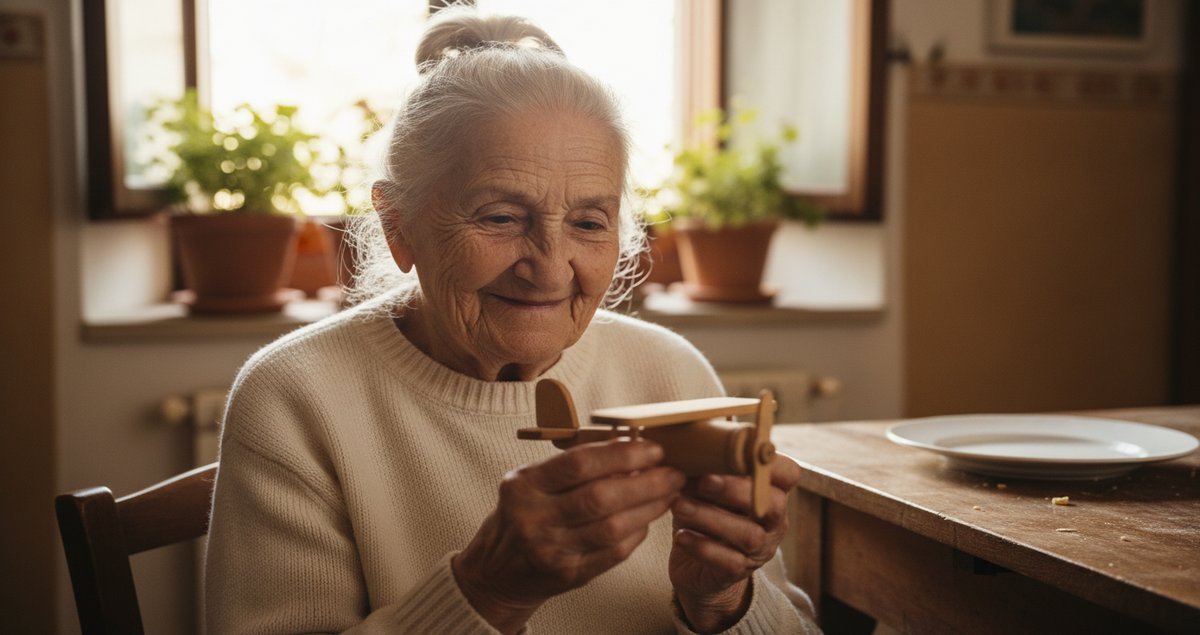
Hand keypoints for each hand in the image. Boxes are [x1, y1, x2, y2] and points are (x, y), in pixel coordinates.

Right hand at [453, 439, 684, 633]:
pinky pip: (613, 553)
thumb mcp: (532, 481)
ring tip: (669, 493)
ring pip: (612, 528)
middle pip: (600, 498)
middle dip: (646, 483)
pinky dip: (637, 533)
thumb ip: (573, 466)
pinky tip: (648, 519)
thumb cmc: (523, 513)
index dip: (621, 455)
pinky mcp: (568, 575)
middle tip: (674, 472)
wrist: (496, 570)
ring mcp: (550, 551)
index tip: (652, 448)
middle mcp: (534, 519)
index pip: (578, 464)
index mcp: (524, 485)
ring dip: (649, 509)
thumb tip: (629, 444)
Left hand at [668, 456, 801, 632]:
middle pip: (771, 504)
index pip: (789, 473)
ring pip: (748, 534)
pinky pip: (728, 562)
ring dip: (711, 517)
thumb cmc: (705, 510)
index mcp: (771, 491)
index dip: (771, 462)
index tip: (739, 451)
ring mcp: (760, 549)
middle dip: (736, 490)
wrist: (696, 564)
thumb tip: (687, 439)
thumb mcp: (707, 485)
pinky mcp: (739, 572)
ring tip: (679, 504)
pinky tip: (681, 536)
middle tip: (703, 480)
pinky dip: (702, 547)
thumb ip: (707, 464)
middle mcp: (773, 520)